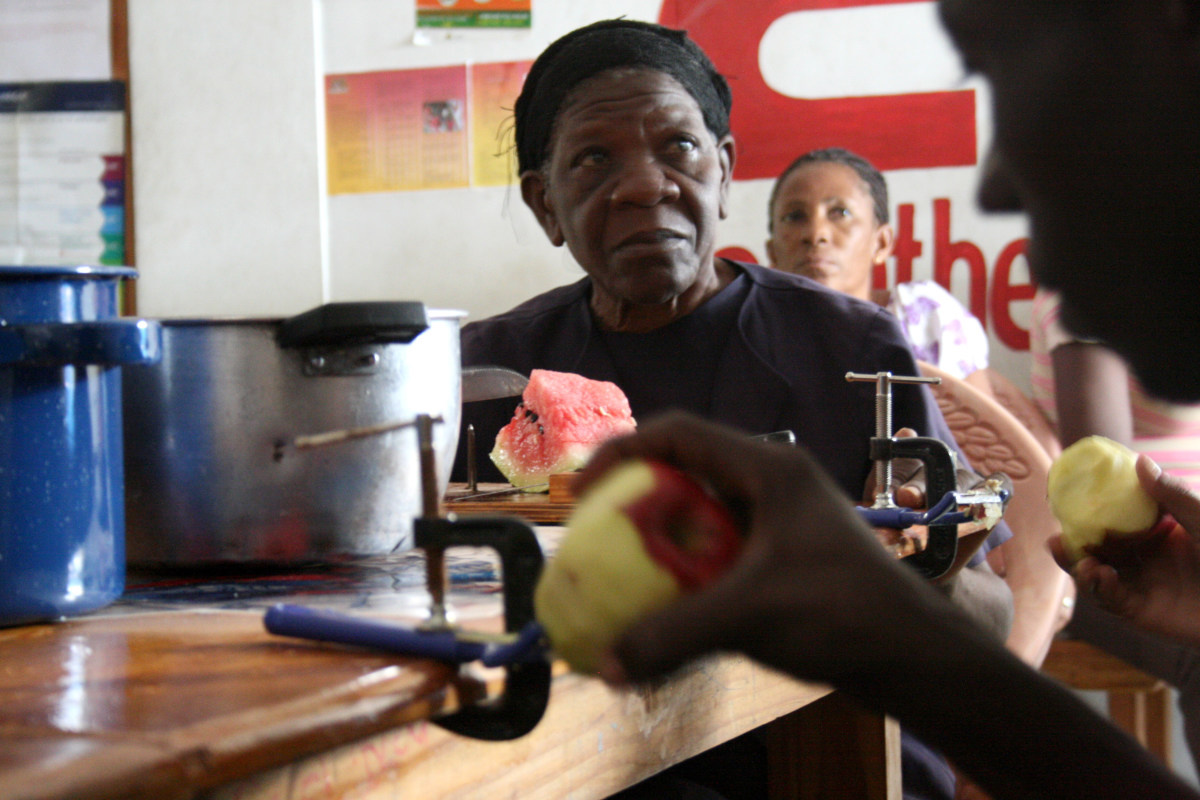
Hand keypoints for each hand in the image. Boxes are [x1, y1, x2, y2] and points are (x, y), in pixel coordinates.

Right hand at [571, 411, 940, 686]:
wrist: (914, 653)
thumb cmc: (842, 614)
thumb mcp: (749, 616)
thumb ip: (674, 636)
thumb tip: (606, 665)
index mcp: (769, 470)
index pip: (680, 432)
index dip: (624, 450)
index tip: (586, 490)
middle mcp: (775, 482)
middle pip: (689, 464)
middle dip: (638, 491)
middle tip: (598, 526)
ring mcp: (783, 516)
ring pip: (706, 504)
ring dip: (665, 527)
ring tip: (625, 560)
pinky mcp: (788, 550)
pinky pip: (724, 540)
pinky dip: (691, 558)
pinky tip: (671, 595)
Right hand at [1050, 456, 1199, 647]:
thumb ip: (1173, 495)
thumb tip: (1139, 460)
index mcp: (1158, 534)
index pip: (1116, 521)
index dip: (1090, 514)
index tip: (1069, 502)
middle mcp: (1145, 559)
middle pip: (1099, 549)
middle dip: (1074, 544)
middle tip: (1057, 537)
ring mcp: (1142, 585)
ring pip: (1098, 575)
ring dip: (1081, 567)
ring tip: (1080, 560)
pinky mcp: (1143, 612)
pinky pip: (1111, 599)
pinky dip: (1099, 588)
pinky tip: (1100, 574)